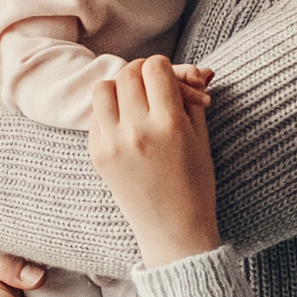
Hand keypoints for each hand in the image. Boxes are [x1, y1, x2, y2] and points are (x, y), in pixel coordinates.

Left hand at [90, 57, 222, 266]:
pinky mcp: (97, 155)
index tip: (167, 76)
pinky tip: (125, 123)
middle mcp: (137, 130)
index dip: (163, 66)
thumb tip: (193, 69)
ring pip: (103, 88)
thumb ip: (192, 98)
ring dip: (119, 87)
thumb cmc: (195, 182)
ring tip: (134, 100)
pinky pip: (96, 115)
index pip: (155, 67)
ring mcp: (112, 143)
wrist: (173, 229)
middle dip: (141, 72)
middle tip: (151, 83)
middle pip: (128, 73)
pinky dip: (109, 111)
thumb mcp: (201, 137)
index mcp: (168, 124)